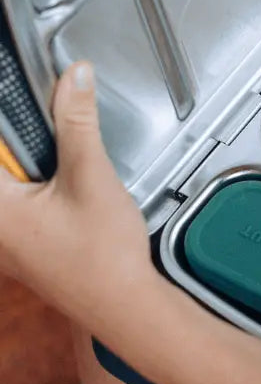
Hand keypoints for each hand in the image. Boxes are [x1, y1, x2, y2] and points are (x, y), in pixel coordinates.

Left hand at [0, 63, 155, 326]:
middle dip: (31, 142)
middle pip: (4, 163)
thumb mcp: (91, 176)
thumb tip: (75, 78)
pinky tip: (71, 192)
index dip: (16, 119)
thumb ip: (77, 122)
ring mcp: (4, 238)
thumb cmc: (104, 256)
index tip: (36, 102)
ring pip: (14, 182)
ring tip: (72, 169)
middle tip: (60, 132)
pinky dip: (41, 186)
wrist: (125, 305)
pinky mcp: (21, 244)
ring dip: (38, 163)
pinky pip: (20, 203)